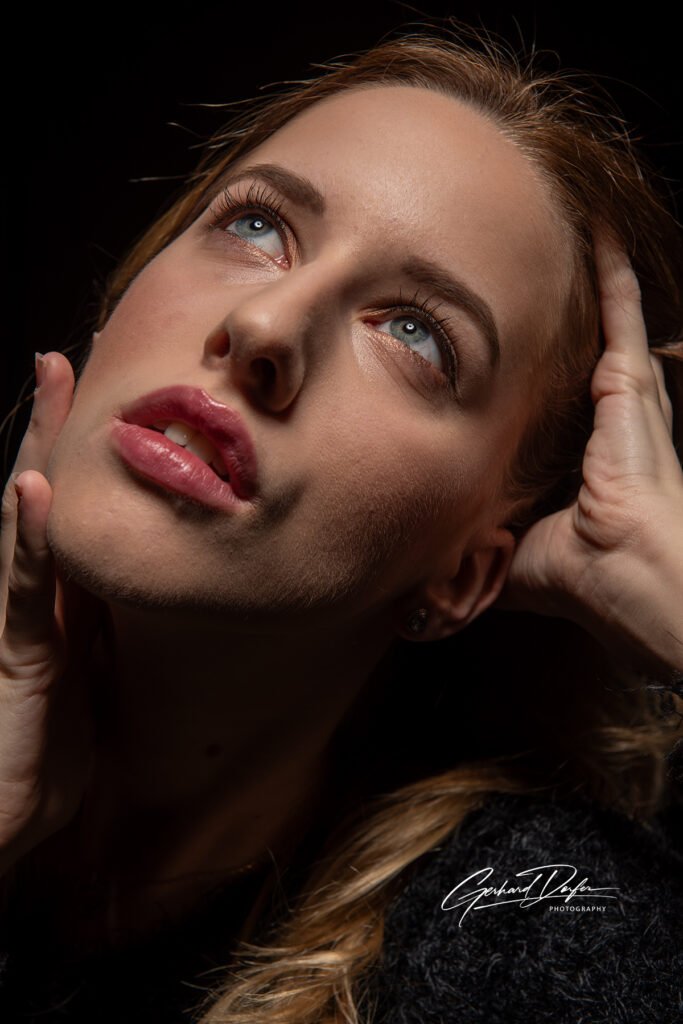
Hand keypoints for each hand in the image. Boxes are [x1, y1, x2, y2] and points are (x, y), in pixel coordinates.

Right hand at [0, 352, 105, 872]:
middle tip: (61, 358)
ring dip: (40, 447)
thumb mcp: (92, 671)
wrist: (13, 814)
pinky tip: (38, 489)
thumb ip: (101, 624)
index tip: (97, 393)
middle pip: (43, 492)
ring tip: (48, 382)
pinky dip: (31, 535)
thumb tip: (136, 584)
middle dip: (52, 424)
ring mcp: (18, 613)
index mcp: (58, 593)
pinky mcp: (17, 648)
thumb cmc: (53, 748)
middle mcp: (32, 590)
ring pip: (27, 516)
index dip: (77, 449)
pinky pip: (25, 585)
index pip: (69, 507)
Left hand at [494, 237, 682, 677]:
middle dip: (559, 319)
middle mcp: (608, 425)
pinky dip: (611, 272)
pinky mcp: (632, 386)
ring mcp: (625, 402)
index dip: (534, 377)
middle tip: (534, 271)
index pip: (554, 404)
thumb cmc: (582, 577)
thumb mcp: (510, 552)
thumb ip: (474, 548)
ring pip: (601, 326)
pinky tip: (596, 229)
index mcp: (585, 461)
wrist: (627, 579)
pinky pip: (620, 315)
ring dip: (586, 284)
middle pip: (578, 356)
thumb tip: (420, 581)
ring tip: (567, 233)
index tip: (504, 350)